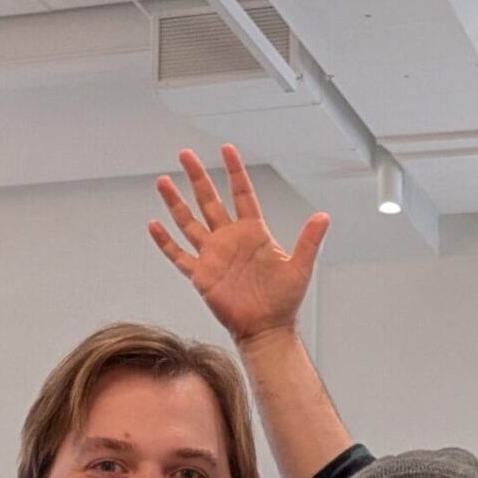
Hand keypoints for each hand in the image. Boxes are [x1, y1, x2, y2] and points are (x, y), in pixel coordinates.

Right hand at [149, 144, 330, 347]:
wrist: (267, 328)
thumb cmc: (285, 301)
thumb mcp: (300, 267)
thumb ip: (309, 240)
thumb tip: (324, 216)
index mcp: (253, 232)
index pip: (241, 194)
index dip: (234, 171)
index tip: (226, 149)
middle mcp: (230, 239)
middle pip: (209, 200)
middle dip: (198, 177)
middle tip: (185, 154)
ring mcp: (213, 256)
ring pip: (189, 222)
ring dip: (176, 202)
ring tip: (164, 181)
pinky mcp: (201, 275)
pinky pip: (178, 255)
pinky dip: (165, 241)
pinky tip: (154, 225)